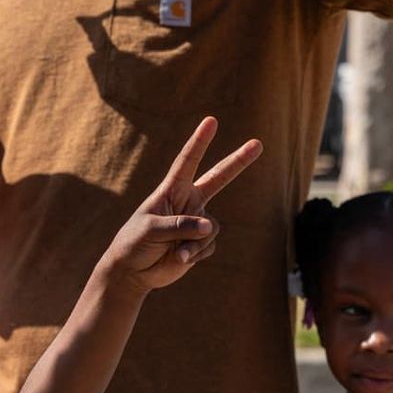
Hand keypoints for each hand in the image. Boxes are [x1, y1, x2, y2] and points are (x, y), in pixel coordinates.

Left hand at [101, 116, 262, 293]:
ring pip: (211, 228)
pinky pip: (209, 245)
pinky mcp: (200, 243)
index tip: (211, 121)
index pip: (187, 161)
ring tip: (175, 251)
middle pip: (219, 177)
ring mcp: (196, 222)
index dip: (200, 141)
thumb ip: (180, 225)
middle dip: (238, 161)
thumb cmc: (134, 243)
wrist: (133, 271)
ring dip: (195, 242)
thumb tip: (209, 226)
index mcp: (171, 190)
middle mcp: (188, 201)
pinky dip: (195, 253)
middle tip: (258, 143)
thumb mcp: (151, 229)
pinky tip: (179, 258)